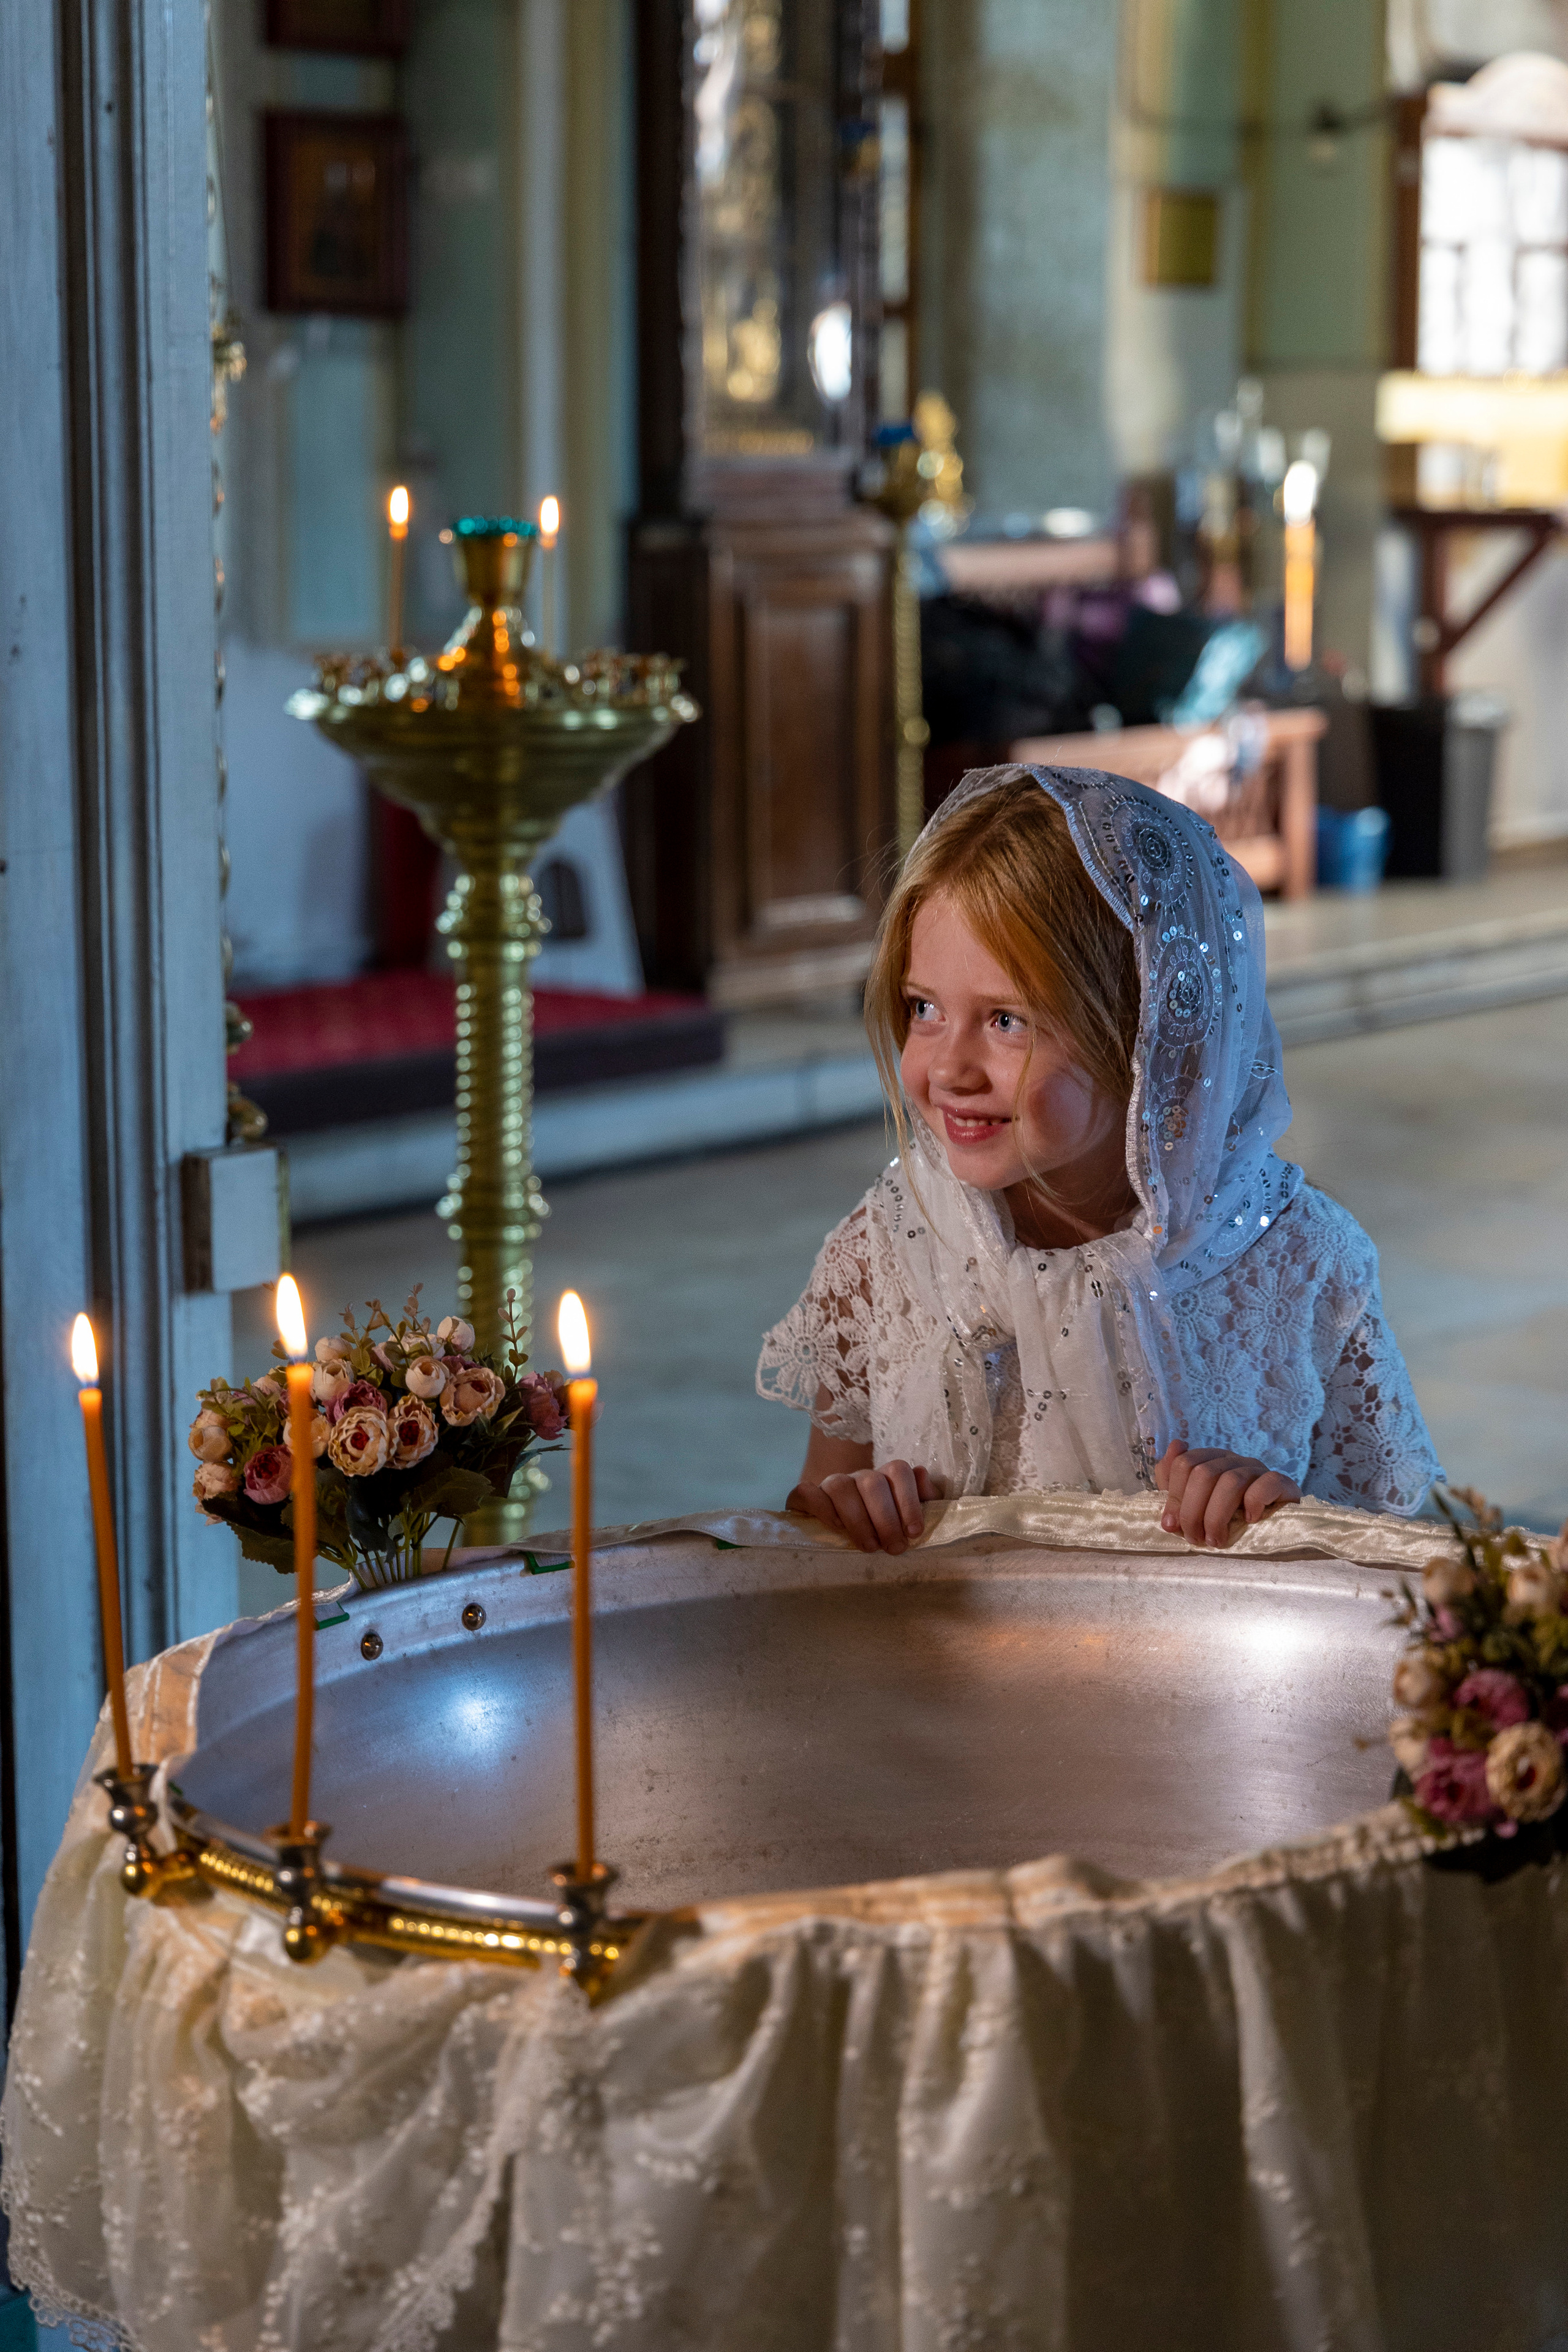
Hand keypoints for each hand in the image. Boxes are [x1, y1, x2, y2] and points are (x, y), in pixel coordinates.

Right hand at [786, 1460, 947, 1553]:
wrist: (839, 1537)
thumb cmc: (882, 1530)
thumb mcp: (908, 1518)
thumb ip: (923, 1498)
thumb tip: (922, 1475)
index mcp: (885, 1477)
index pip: (899, 1471)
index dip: (909, 1500)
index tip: (914, 1532)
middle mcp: (859, 1476)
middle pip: (872, 1482)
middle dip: (886, 1518)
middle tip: (895, 1549)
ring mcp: (831, 1484)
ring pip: (840, 1486)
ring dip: (858, 1519)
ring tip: (870, 1547)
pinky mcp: (805, 1496)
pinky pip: (807, 1492)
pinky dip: (821, 1508)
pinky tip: (836, 1528)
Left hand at [1155, 1441, 1299, 1548]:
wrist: (1274, 1533)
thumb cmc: (1228, 1521)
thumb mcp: (1195, 1506)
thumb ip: (1175, 1484)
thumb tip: (1169, 1455)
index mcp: (1211, 1461)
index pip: (1184, 1463)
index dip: (1174, 1496)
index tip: (1172, 1526)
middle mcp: (1234, 1460)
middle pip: (1204, 1473)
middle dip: (1192, 1511)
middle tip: (1195, 1539)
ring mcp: (1259, 1470)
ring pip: (1231, 1481)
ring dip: (1217, 1516)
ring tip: (1215, 1540)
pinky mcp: (1283, 1483)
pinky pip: (1267, 1484)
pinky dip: (1254, 1503)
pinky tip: (1250, 1521)